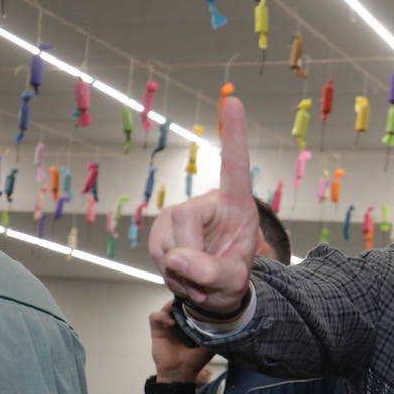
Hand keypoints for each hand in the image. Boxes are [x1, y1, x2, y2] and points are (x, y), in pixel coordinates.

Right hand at [148, 97, 257, 313]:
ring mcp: (178, 218)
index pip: (235, 167)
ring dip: (184, 273)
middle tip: (210, 277)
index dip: (234, 134)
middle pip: (185, 222)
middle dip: (194, 258)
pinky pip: (159, 258)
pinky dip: (172, 276)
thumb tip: (175, 258)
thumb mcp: (232, 282)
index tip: (234, 100)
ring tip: (201, 277)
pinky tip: (186, 277)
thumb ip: (212, 272)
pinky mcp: (159, 234)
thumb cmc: (231, 278)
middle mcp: (204, 205)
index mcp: (235, 205)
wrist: (213, 293)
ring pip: (169, 246)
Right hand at [149, 300, 213, 382]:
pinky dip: (161, 316)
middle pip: (178, 303)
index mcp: (191, 324)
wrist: (180, 372)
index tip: (200, 300)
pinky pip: (154, 316)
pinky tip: (171, 323)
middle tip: (189, 299)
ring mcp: (167, 325)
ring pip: (166, 306)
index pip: (191, 307)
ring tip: (179, 309)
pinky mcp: (157, 330)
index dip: (194, 302)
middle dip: (183, 300)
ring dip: (172, 305)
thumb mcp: (210, 345)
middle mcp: (179, 322)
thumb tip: (227, 323)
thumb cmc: (195, 360)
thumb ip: (216, 333)